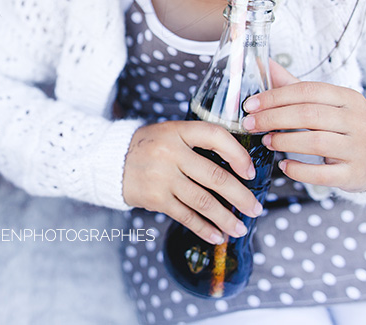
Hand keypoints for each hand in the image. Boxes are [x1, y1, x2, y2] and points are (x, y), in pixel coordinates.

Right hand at [122, 120, 263, 244]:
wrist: (109, 160)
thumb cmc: (150, 147)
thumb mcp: (171, 133)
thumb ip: (198, 143)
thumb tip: (238, 167)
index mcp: (177, 131)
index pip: (215, 136)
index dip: (237, 154)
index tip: (250, 172)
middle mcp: (170, 153)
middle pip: (215, 177)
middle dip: (241, 196)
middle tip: (256, 208)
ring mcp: (162, 177)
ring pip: (203, 201)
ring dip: (226, 218)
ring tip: (240, 228)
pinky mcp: (155, 198)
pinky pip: (186, 216)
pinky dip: (204, 228)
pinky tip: (216, 235)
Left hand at [242, 60, 365, 192]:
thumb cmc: (342, 126)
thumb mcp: (324, 103)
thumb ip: (292, 85)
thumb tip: (262, 63)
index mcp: (349, 98)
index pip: (307, 91)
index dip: (275, 97)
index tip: (250, 105)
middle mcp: (358, 121)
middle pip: (309, 115)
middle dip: (273, 118)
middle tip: (250, 124)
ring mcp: (359, 149)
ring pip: (315, 143)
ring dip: (283, 142)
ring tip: (266, 141)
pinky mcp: (354, 174)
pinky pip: (322, 174)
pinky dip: (299, 170)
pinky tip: (284, 165)